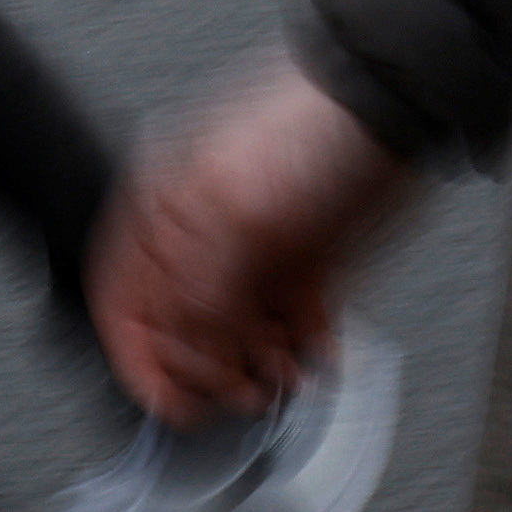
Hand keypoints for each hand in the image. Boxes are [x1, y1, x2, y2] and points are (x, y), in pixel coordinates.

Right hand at [92, 54, 420, 425]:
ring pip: (232, 336)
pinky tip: (307, 360)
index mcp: (162, 212)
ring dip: (251, 369)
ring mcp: (252, 254)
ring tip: (275, 380)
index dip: (136, 355)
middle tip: (230, 393)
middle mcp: (200, 237)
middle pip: (177, 329)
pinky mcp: (302, 265)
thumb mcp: (239, 219)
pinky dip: (295, 352)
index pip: (121, 298)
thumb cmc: (311, 133)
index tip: (165, 398)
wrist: (390, 113)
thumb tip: (184, 354)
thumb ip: (200, 290)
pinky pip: (286, 328)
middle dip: (202, 369)